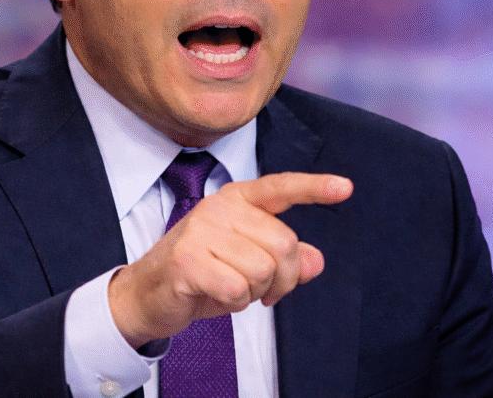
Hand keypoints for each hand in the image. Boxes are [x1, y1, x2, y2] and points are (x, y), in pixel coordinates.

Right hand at [108, 172, 352, 348]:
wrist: (146, 294)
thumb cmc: (202, 275)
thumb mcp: (248, 266)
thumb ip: (285, 260)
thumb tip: (316, 261)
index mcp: (236, 200)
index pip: (280, 188)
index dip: (314, 188)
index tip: (346, 188)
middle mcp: (219, 207)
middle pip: (284, 244)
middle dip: (282, 279)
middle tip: (261, 291)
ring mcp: (201, 230)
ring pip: (263, 270)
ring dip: (254, 293)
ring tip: (229, 288)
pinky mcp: (188, 259)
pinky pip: (239, 289)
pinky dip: (234, 303)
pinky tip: (213, 295)